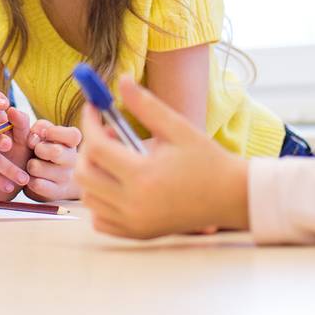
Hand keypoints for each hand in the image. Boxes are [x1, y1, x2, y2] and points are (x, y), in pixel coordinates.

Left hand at [21, 119, 82, 201]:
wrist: (54, 179)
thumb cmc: (46, 148)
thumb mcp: (45, 133)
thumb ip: (40, 127)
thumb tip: (34, 135)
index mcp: (72, 142)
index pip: (72, 135)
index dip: (54, 132)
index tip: (44, 134)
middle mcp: (73, 161)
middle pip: (54, 152)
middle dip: (39, 149)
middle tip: (37, 151)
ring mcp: (65, 178)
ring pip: (37, 167)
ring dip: (31, 165)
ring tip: (34, 166)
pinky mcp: (55, 193)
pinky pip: (35, 184)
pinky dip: (29, 180)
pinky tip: (34, 178)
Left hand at [75, 75, 247, 237]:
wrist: (230, 198)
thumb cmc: (206, 160)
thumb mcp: (178, 128)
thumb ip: (147, 105)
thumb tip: (121, 80)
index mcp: (144, 176)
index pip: (96, 147)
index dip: (90, 123)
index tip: (94, 108)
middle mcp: (134, 204)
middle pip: (84, 174)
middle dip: (88, 149)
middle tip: (106, 133)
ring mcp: (133, 223)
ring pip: (88, 197)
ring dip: (92, 173)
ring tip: (115, 157)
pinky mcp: (136, 234)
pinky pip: (99, 218)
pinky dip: (100, 200)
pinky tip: (118, 183)